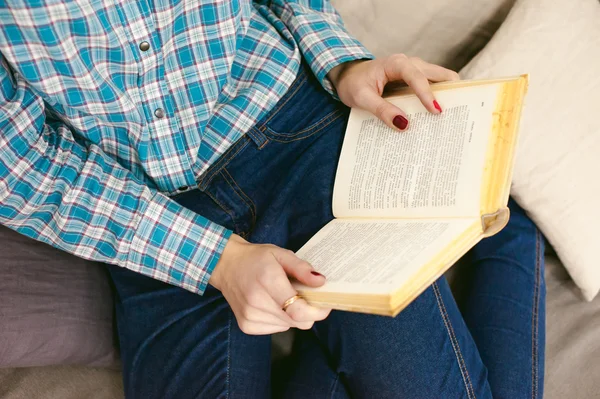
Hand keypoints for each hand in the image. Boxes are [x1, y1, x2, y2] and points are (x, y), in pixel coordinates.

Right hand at [209, 234, 330, 334]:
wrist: (226, 265)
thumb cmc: (256, 258)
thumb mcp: (281, 254)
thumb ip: (302, 268)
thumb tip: (321, 282)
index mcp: (268, 281)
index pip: (298, 310)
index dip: (317, 311)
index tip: (325, 303)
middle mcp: (257, 302)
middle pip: (297, 321)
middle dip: (308, 311)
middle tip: (305, 296)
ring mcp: (250, 317)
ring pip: (288, 326)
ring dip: (293, 315)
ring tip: (284, 296)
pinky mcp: (247, 326)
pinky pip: (276, 328)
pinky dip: (281, 319)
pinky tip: (273, 304)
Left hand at [327, 54, 459, 130]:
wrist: (347, 75)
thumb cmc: (353, 84)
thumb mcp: (362, 98)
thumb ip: (382, 110)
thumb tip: (404, 125)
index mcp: (396, 64)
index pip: (417, 77)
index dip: (427, 94)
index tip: (436, 111)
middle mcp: (409, 64)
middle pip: (438, 74)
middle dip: (450, 90)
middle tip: (460, 111)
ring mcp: (413, 71)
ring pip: (438, 80)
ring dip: (446, 94)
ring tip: (454, 115)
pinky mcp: (414, 81)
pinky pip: (430, 87)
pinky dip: (437, 98)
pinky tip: (439, 115)